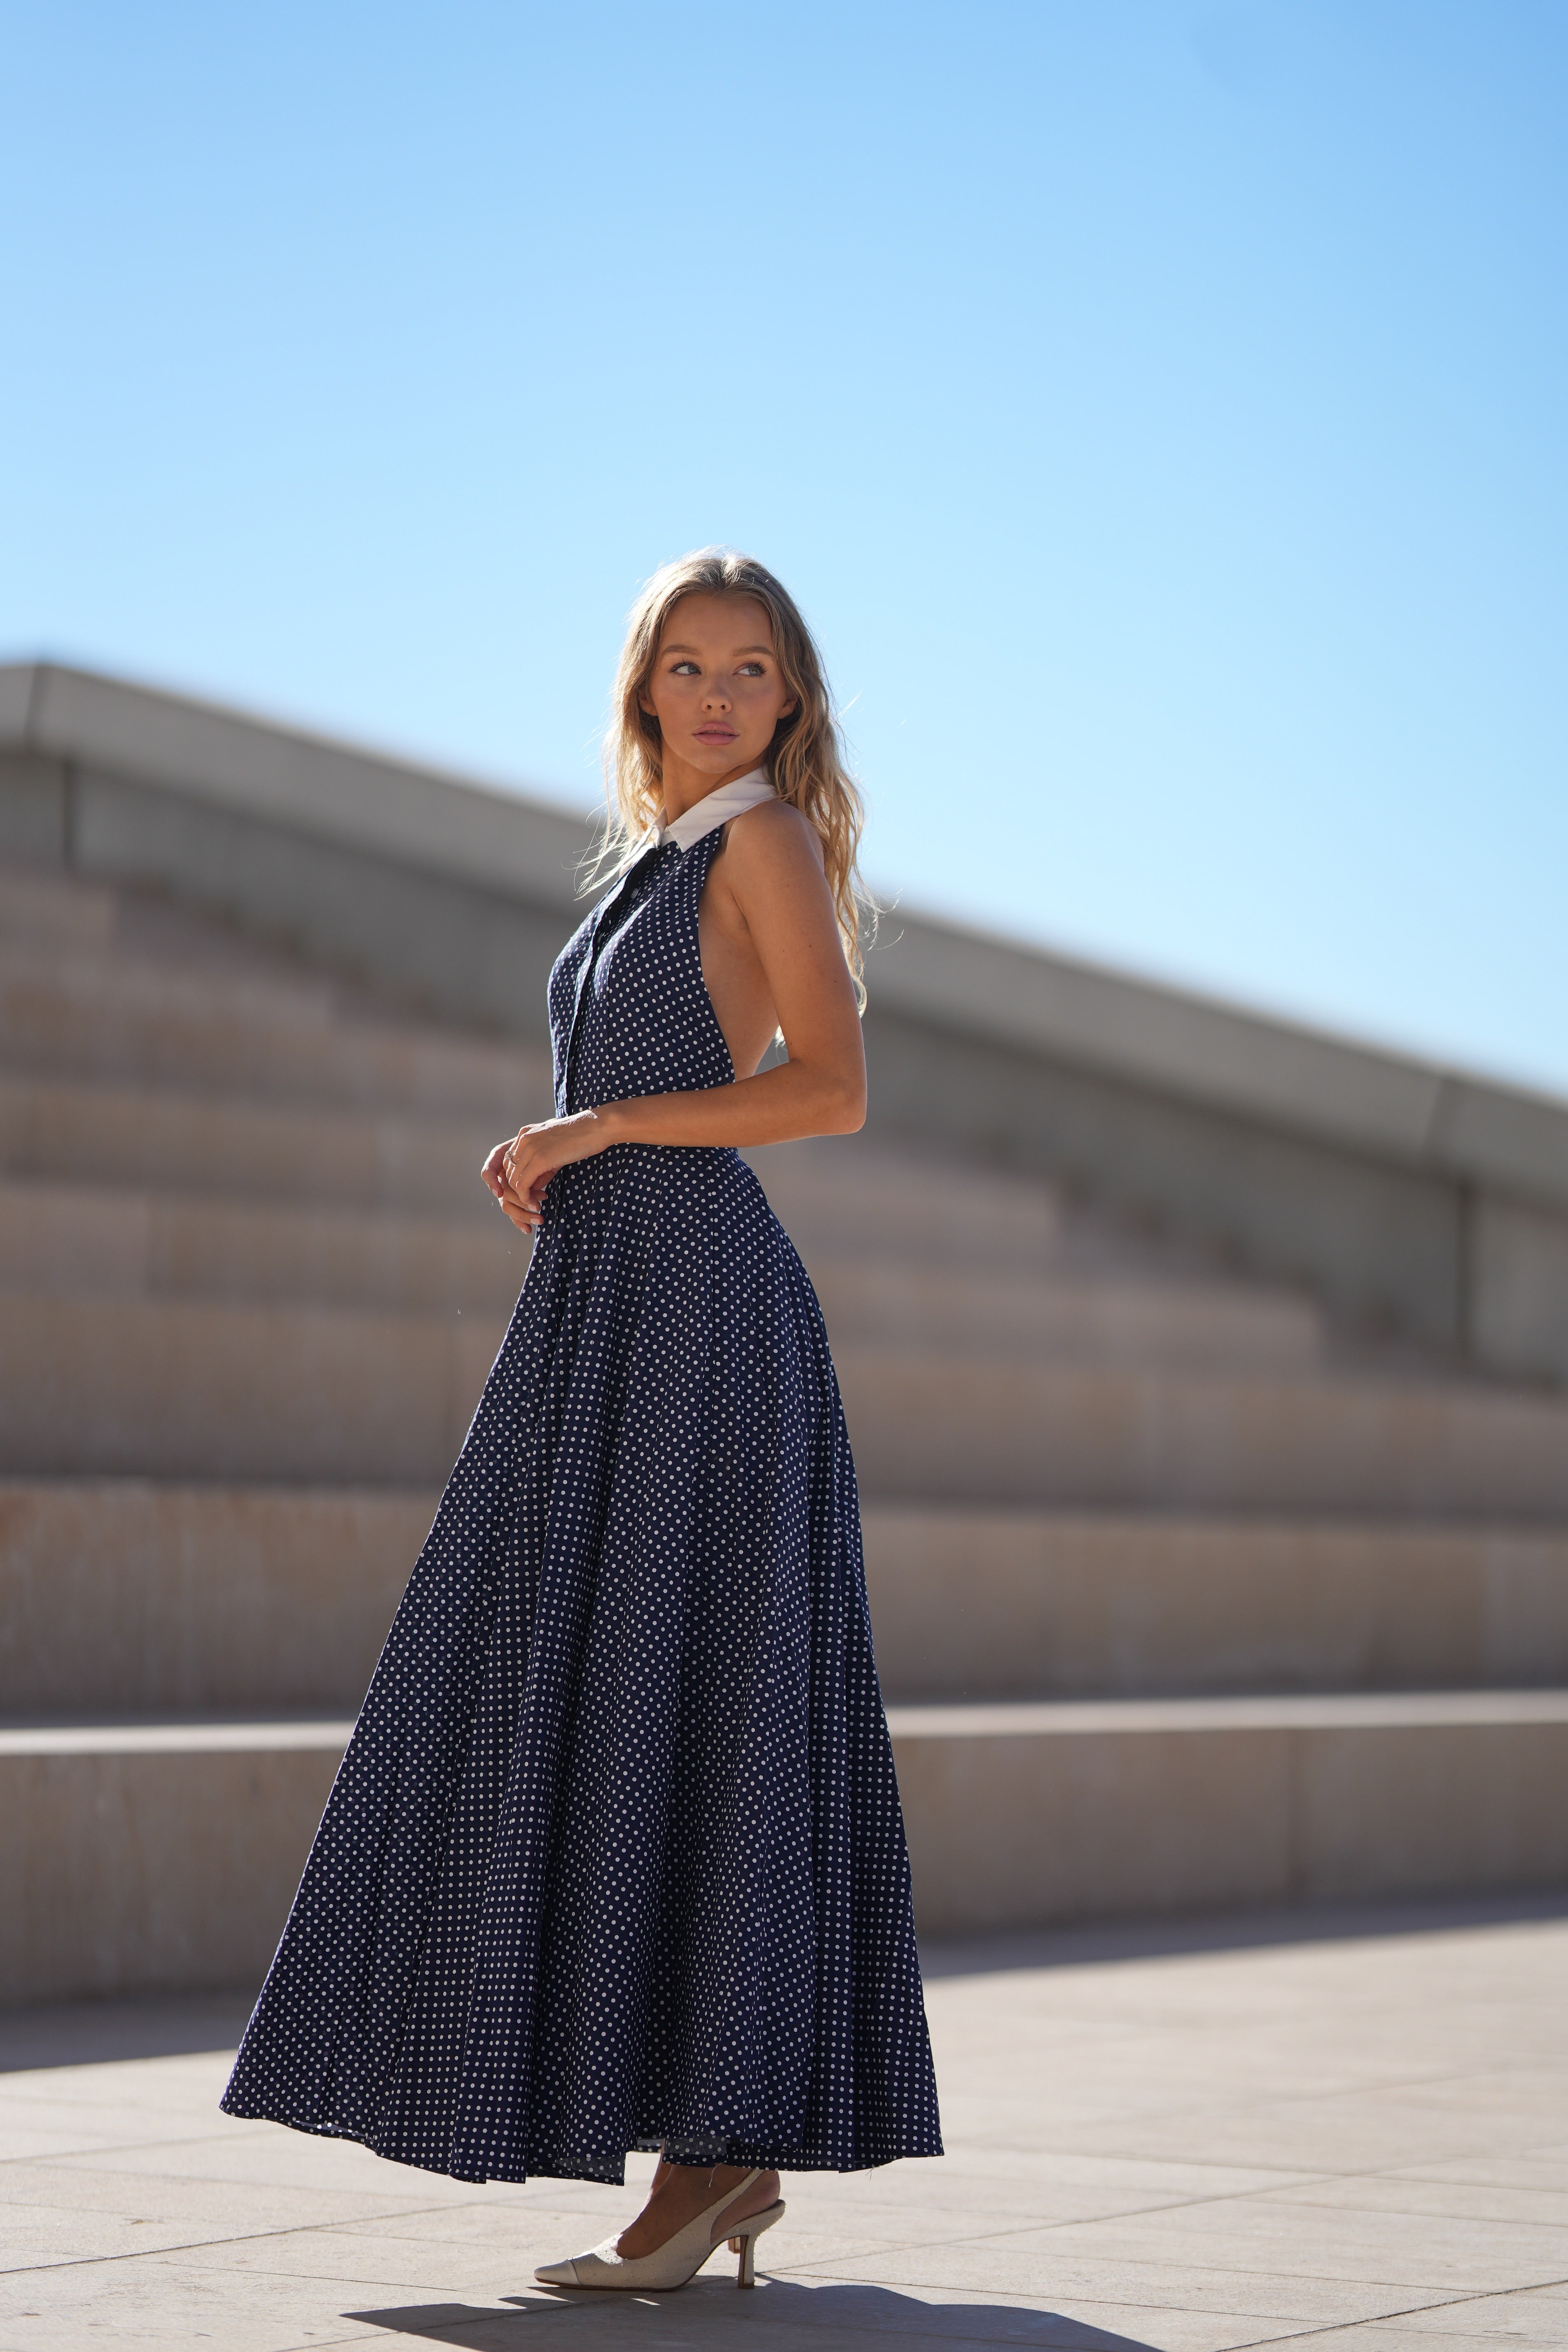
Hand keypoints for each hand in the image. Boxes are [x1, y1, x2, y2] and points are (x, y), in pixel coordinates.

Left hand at [481, 1109, 615, 1232]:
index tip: (529, 1191)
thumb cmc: (581, 1138)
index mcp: (525, 1134)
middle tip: (534, 1201)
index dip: (516, 1179)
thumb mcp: (554, 1150)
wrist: (597, 1127)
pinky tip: (536, 1203)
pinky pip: (523, 1184)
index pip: (508, 1161)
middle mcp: (523, 1139)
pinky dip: (526, 1198)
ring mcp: (530, 1148)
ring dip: (522, 1196)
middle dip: (517, 1190)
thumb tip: (531, 1188)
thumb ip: (540, 1167)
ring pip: (513, 1180)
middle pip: (508, 1172)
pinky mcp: (540, 1159)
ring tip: (536, 1204)